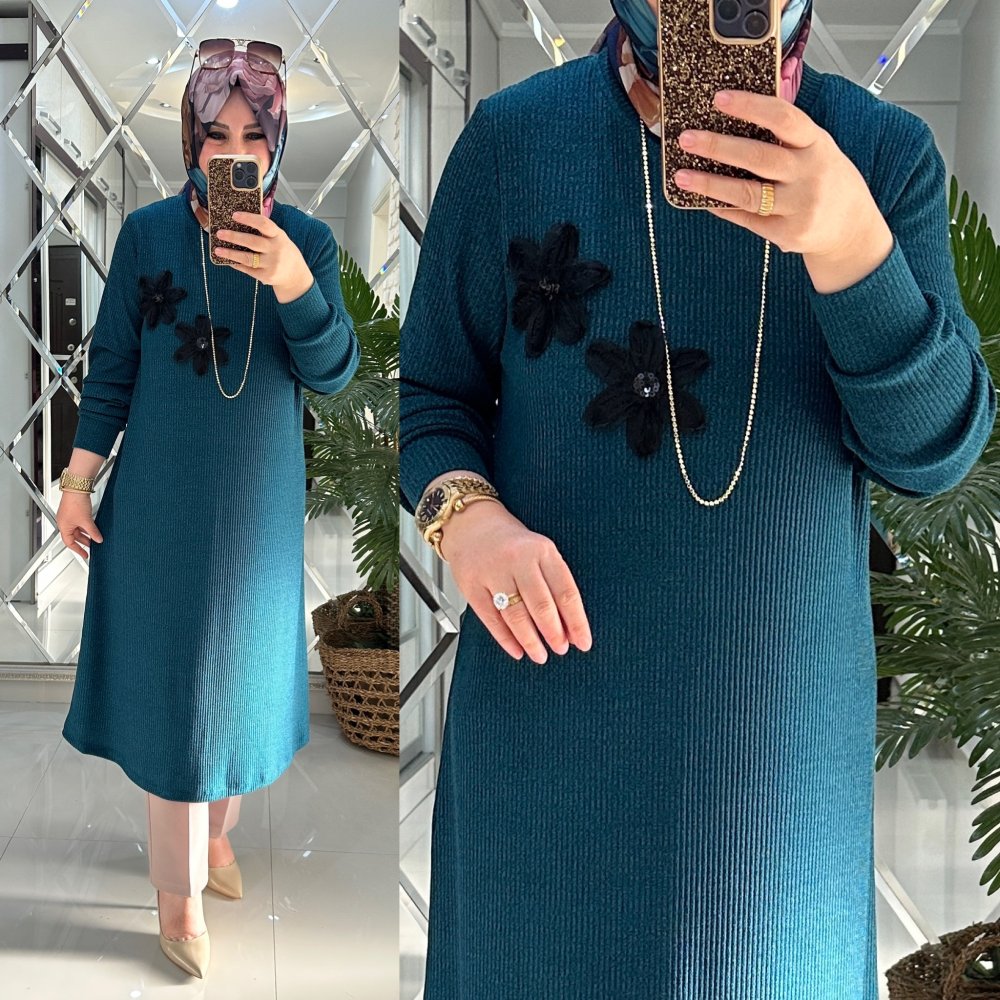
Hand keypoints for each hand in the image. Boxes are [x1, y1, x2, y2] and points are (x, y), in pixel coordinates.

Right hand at [56, 491, 102, 558]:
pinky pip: (80, 523)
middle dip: (83, 542)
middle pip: (74, 536)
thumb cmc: (75, 502)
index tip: (85, 555)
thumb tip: (98, 539)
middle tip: (92, 546)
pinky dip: (87, 527)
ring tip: (95, 537)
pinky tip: (93, 527)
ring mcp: (69, 517)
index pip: (70, 543)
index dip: (78, 550)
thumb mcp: (86, 521)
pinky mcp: (74, 511)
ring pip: (78, 529)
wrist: (77, 488)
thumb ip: (93, 532)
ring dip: (86, 534)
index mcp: (63, 527)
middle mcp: (64, 522)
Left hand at [213, 210, 314, 302]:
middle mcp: (276, 250)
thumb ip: (266, 228)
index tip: (234, 215)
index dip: (248, 218)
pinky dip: (236, 264)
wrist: (295, 276)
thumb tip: (248, 212)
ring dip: (230, 253)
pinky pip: (247, 269)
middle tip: (220, 233)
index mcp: (278, 236)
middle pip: (252, 241)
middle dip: (234, 236)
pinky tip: (228, 260)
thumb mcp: (280, 237)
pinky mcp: (266, 276)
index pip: (263, 224)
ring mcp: (271, 264)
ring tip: (217, 250)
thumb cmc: (284, 252)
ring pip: (247, 258)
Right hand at [438, 501, 592, 663]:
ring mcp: (493, 573)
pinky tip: (517, 649)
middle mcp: (518, 560)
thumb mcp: (540, 553)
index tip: (583, 642)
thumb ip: (554, 585)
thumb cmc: (512, 544)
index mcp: (543, 551)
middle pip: (541, 605)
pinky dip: (506, 639)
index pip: (565, 592)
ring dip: (531, 641)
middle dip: (554, 633)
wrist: (472, 524)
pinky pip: (491, 619)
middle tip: (560, 649)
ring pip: (516, 615)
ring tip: (540, 654)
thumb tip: (570, 627)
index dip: (577, 622)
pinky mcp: (472, 586)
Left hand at [672, 89, 893, 290]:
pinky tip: (702, 199)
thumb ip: (786, 136)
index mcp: (817, 144)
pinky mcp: (786, 234)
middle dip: (718, 146)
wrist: (851, 230)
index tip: (719, 99)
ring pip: (746, 194)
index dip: (750, 106)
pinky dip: (722, 207)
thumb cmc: (827, 182)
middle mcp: (809, 174)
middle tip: (687, 138)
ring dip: (710, 183)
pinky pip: (746, 219)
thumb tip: (736, 116)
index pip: (783, 118)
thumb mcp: (817, 149)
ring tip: (682, 176)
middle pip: (758, 157)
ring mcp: (799, 207)